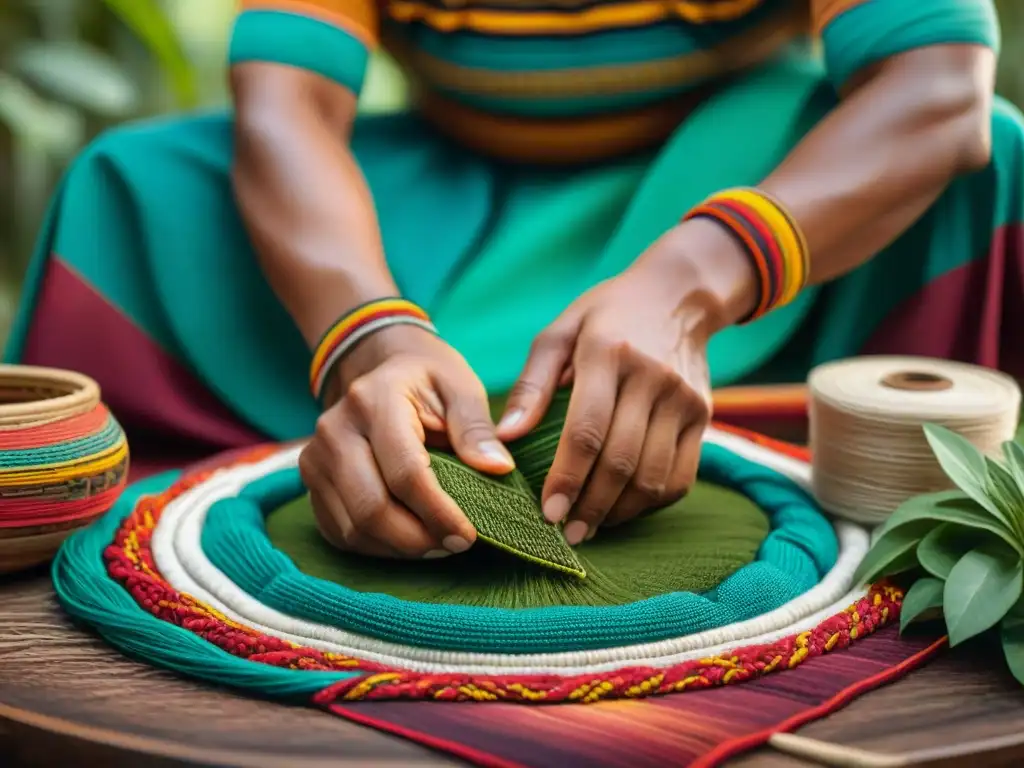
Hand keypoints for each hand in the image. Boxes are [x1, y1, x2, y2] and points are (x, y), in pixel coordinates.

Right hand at [299, 325, 514, 557]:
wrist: (381, 365)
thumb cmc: (428, 378)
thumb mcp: (461, 387)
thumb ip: (477, 428)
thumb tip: (498, 468)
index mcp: (374, 400)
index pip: (405, 473)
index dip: (438, 513)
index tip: (467, 535)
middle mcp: (335, 429)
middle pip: (372, 508)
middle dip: (418, 540)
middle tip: (454, 545)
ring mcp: (315, 457)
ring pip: (353, 528)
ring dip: (399, 548)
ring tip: (436, 544)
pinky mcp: (311, 481)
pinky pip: (340, 532)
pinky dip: (377, 547)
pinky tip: (408, 540)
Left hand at [496, 218, 757, 543]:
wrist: (677, 295)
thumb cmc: (604, 316)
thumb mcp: (558, 332)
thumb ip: (531, 385)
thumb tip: (504, 438)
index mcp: (607, 353)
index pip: (587, 430)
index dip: (567, 477)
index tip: (548, 512)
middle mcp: (652, 377)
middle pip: (621, 461)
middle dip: (591, 506)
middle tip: (566, 533)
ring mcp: (683, 399)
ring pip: (653, 476)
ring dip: (620, 512)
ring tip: (591, 527)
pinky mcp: (702, 416)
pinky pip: (681, 475)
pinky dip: (652, 502)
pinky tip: (624, 510)